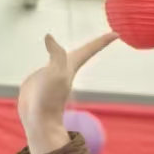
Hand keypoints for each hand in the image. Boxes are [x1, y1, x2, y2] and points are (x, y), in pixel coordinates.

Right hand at [18, 33, 116, 153]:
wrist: (37, 119)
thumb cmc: (49, 98)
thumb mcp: (56, 73)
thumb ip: (56, 54)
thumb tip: (49, 37)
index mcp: (71, 67)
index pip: (89, 50)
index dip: (102, 41)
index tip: (116, 34)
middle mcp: (63, 71)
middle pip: (80, 54)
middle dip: (91, 46)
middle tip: (103, 40)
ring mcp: (52, 77)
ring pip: (62, 61)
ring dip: (68, 53)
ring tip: (76, 48)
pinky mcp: (39, 83)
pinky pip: (46, 68)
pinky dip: (49, 61)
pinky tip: (49, 63)